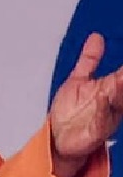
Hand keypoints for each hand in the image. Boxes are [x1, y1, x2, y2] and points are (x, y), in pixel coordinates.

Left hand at [49, 32, 122, 176]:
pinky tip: (101, 97)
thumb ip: (89, 60)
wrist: (59, 139)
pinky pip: (102, 119)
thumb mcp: (78, 79)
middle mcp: (111, 102)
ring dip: (121, 90)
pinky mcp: (96, 131)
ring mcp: (105, 116)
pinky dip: (103, 108)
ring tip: (121, 78)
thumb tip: (97, 37)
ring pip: (118, 102)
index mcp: (109, 89)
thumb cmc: (70, 112)